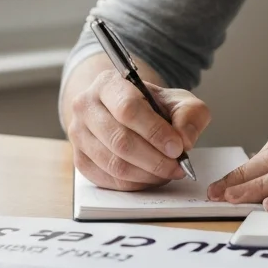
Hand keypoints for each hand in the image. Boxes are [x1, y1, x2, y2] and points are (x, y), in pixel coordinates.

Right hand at [68, 69, 211, 190]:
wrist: (126, 112)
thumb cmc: (152, 106)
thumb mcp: (178, 101)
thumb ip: (189, 115)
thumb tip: (184, 140)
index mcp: (108, 84)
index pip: (128, 109)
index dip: (155, 132)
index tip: (177, 147)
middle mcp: (86, 106)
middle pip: (120, 140)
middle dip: (154, 159)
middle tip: (177, 166)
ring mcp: (78, 134)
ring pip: (113, 164)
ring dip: (146, 174)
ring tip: (167, 172)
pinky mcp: (80, 159)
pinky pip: (108, 179)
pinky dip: (134, 184)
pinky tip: (150, 177)